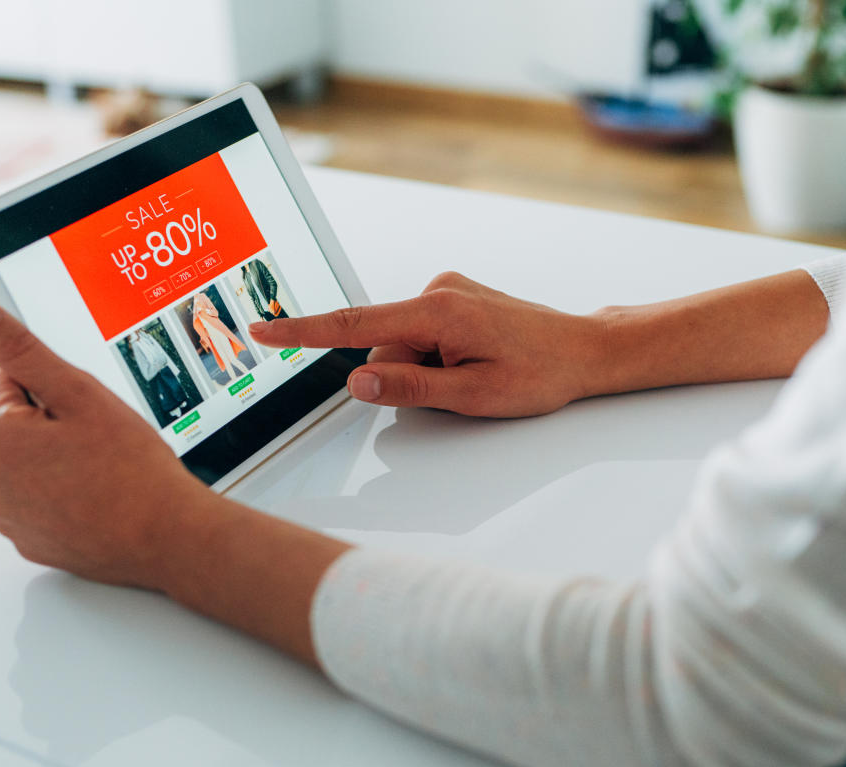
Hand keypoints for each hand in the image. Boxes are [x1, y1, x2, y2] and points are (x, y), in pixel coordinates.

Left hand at [0, 296, 217, 589]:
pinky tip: (99, 498)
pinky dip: (66, 497)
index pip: (12, 384)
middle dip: (55, 427)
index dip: (58, 391)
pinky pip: (42, 503)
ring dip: (59, 462)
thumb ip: (21, 350)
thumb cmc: (131, 469)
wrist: (167, 535)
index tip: (86, 413)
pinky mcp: (32, 542)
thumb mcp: (78, 393)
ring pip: (31, 466)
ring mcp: (9, 518)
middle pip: (18, 428)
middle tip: (100, 442)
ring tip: (103, 472)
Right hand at [249, 272, 610, 417]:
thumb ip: (410, 388)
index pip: (353, 326)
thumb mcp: (473, 396)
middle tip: (460, 388)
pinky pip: (422, 336)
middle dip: (407, 377)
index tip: (262, 331)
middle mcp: (437, 291)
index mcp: (437, 311)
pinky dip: (436, 357)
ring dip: (426, 369)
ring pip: (404, 345)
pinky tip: (474, 362)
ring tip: (476, 374)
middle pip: (384, 347)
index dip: (303, 332)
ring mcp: (446, 292)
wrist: (583, 351)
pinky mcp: (454, 299)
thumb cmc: (540, 373)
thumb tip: (357, 382)